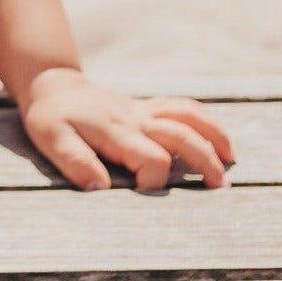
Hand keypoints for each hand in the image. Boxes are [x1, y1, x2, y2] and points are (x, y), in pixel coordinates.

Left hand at [20, 67, 234, 190]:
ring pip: (187, 115)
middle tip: (220, 187)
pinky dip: (203, 119)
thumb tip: (101, 188)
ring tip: (231, 159)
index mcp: (116, 131)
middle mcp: (135, 119)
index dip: (155, 180)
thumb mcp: (53, 140)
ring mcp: (142, 110)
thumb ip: (76, 162)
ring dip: (212, 134)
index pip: (152, 158)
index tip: (147, 196)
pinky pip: (180, 107)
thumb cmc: (51, 118)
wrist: (52, 85)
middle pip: (181, 134)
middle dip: (203, 159)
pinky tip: (216, 137)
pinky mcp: (144, 107)